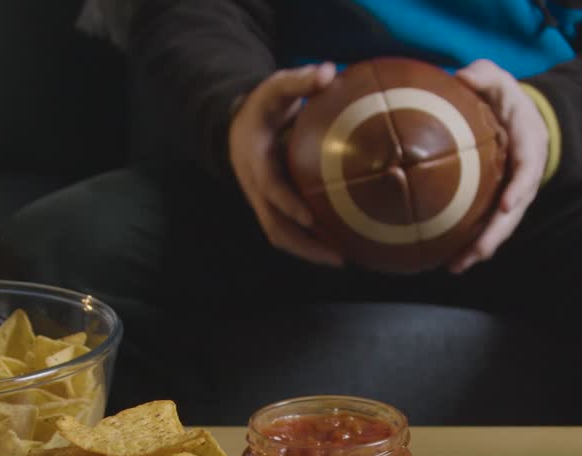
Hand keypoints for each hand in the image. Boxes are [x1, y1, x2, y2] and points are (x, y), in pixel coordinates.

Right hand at [228, 63, 341, 266]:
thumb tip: (327, 70)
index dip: (287, 203)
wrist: (238, 125)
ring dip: (309, 252)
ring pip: (280, 236)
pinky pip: (289, 233)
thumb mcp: (277, 87)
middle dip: (304, 245)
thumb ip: (299, 80)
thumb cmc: (264, 105)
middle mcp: (255, 187)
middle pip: (274, 226)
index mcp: (254, 160)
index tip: (309, 217)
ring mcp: (261, 201)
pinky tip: (339, 249)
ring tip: (343, 260)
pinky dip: (310, 245)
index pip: (269, 187)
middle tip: (337, 256)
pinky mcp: (272, 208)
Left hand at [450, 59, 550, 273]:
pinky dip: (470, 243)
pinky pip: (485, 225)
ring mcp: (512, 193)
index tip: (509, 203)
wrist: (519, 118)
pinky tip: (448, 259)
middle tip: (477, 254)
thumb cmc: (507, 100)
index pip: (529, 169)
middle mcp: (523, 177)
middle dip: (497, 235)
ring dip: (481, 248)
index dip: (521, 187)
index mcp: (529, 146)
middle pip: (514, 212)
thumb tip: (461, 77)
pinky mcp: (496, 203)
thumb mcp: (499, 79)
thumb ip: (484, 75)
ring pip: (500, 227)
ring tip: (456, 267)